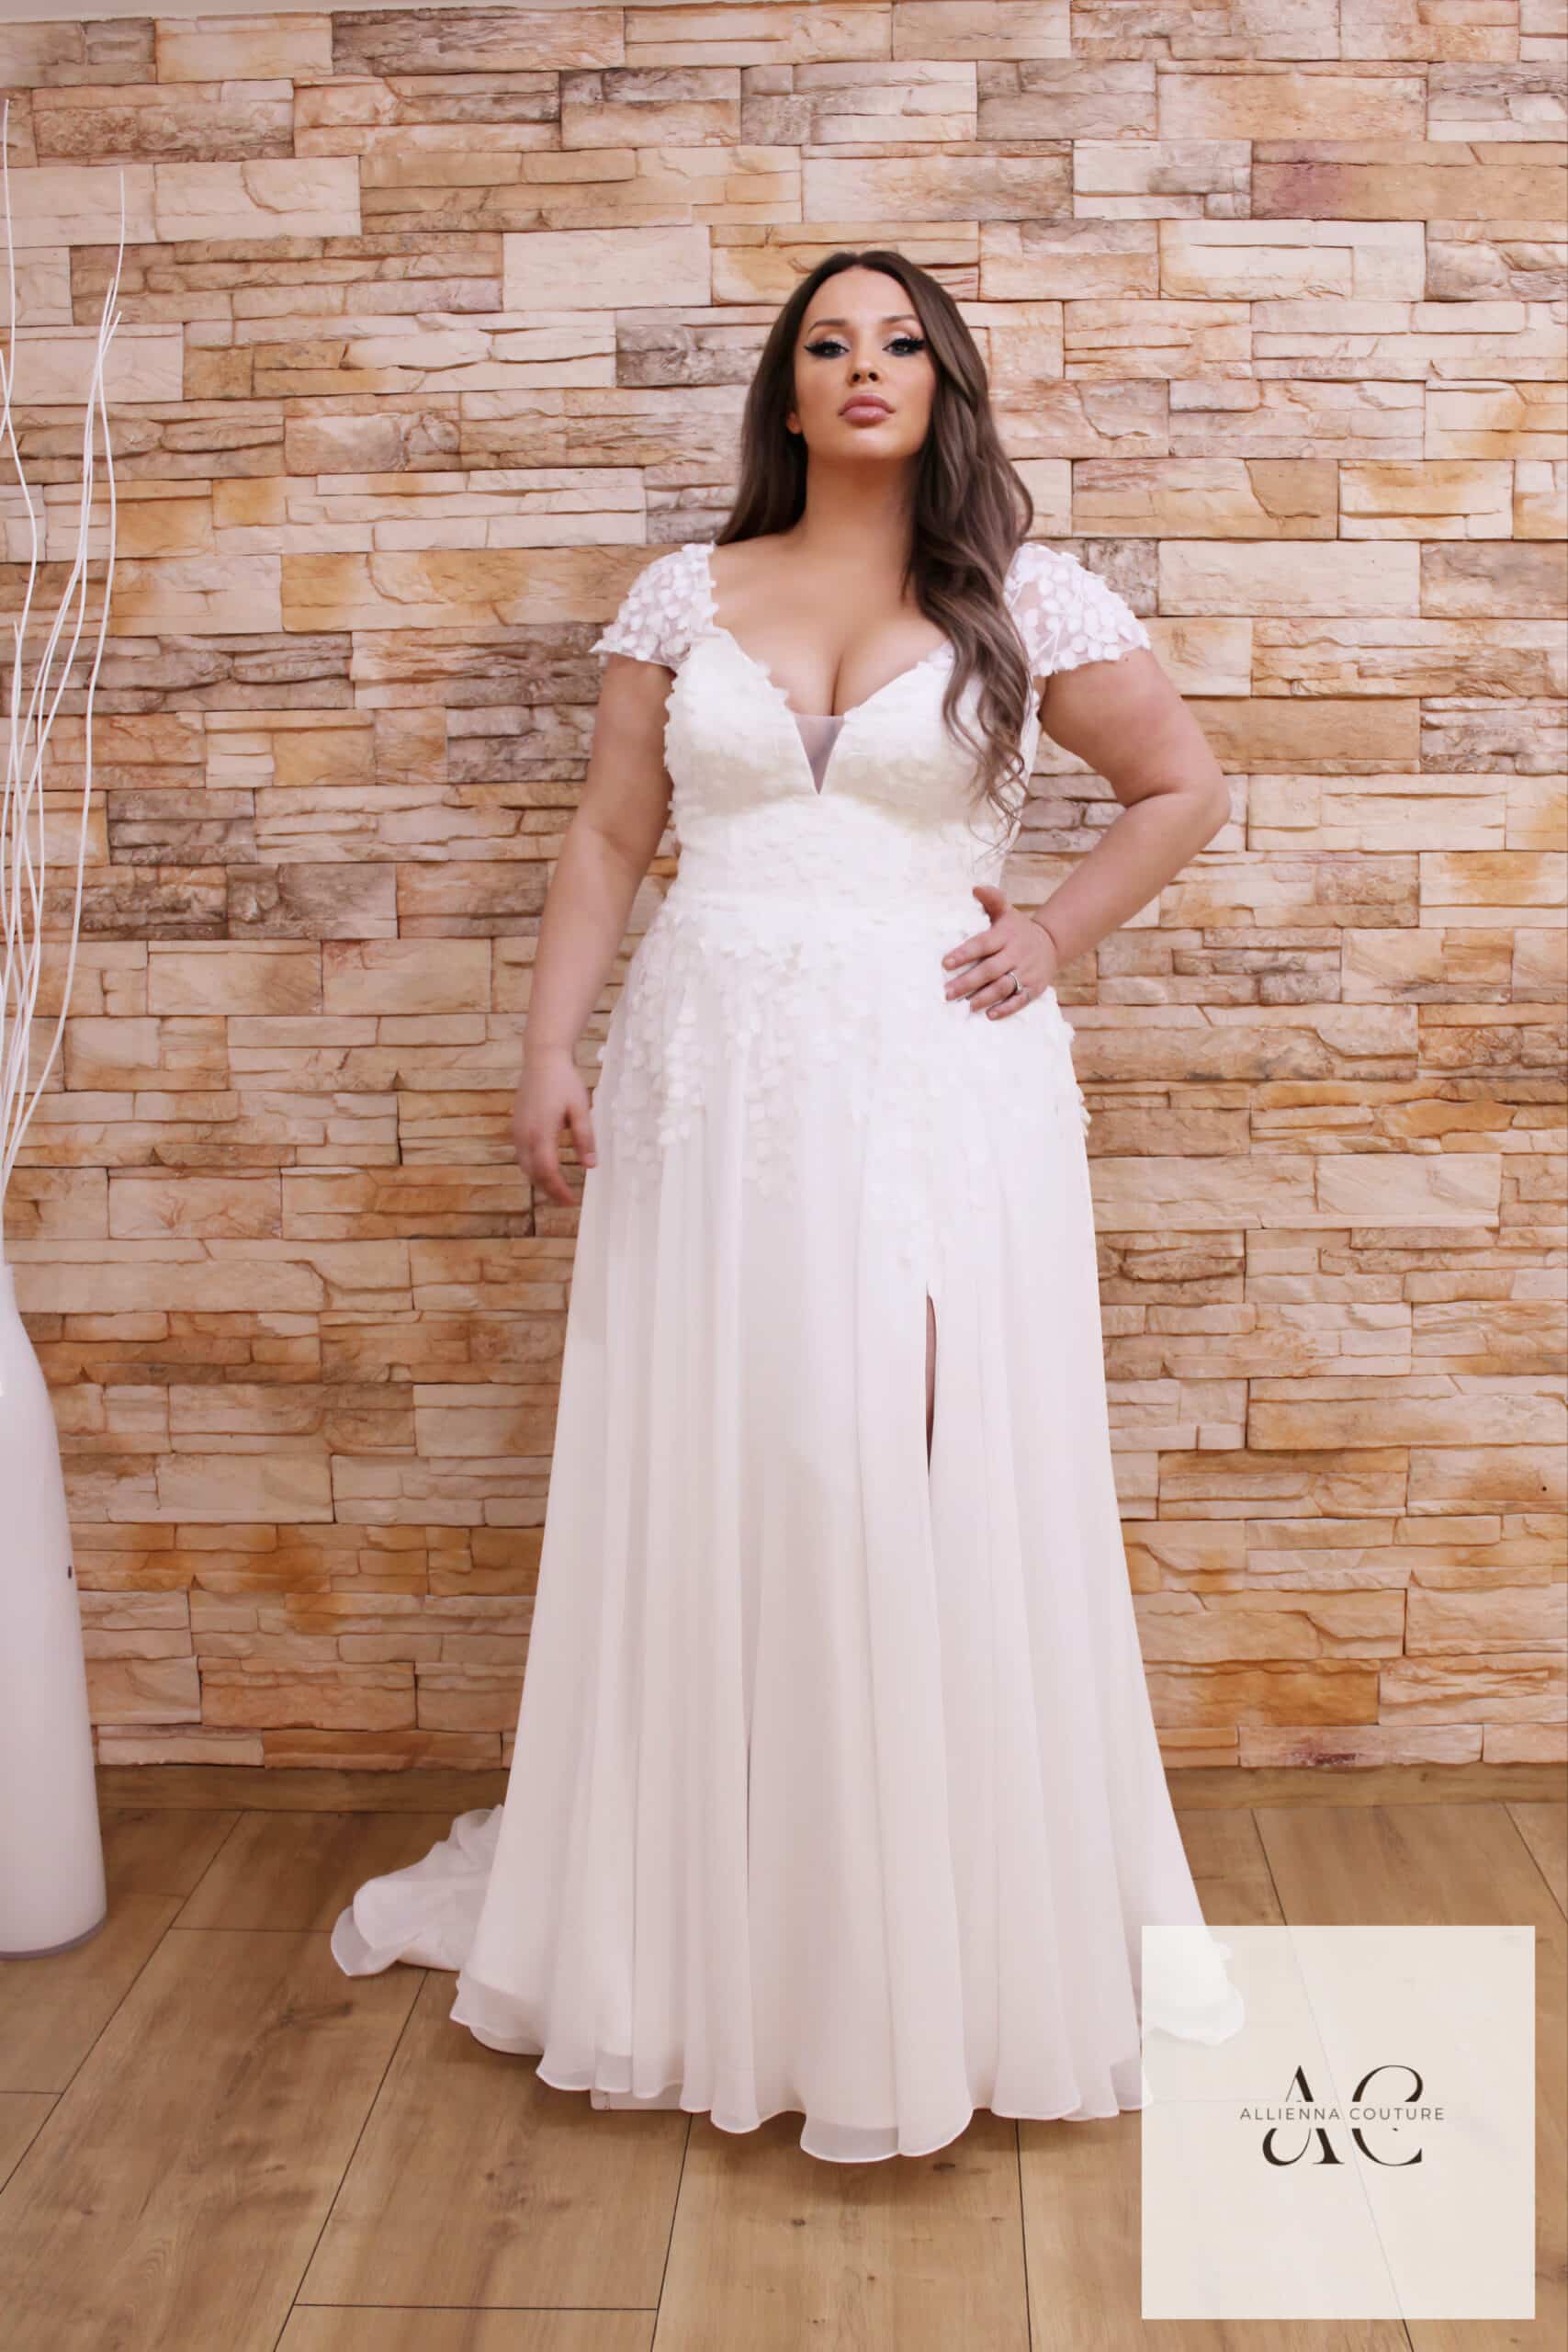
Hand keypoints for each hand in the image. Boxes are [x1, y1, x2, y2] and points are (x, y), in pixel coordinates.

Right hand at [512, 1047, 597, 1206]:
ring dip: (539, 1180)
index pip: (548, 1172)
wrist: (542, 1058)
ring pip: (524, 1166)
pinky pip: (521, 1155)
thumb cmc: (564, 1081)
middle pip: (533, 1174)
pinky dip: (532, 1167)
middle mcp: (524, 1135)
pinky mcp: (516, 1125)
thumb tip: (590, 1166)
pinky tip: (545, 1167)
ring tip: (557, 1188)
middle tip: (566, 1200)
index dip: (559, 1190)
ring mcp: (517, 1130)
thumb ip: (585, 1138)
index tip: (572, 1201)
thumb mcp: (580, 1109)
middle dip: (549, 1190)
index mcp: (541, 1133)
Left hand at [941, 883, 1060, 1018]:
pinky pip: (1020, 1000)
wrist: (1051, 943)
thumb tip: (974, 888)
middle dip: (967, 982)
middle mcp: (1016, 953)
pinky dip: (1006, 1009)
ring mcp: (1027, 972)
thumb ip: (992, 899)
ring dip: (984, 997)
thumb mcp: (1006, 912)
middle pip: (990, 970)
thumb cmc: (1017, 929)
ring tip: (966, 1005)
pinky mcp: (1034, 987)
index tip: (945, 963)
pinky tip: (990, 1015)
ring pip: (1004, 986)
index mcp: (1005, 935)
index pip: (982, 944)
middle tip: (947, 993)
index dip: (964, 953)